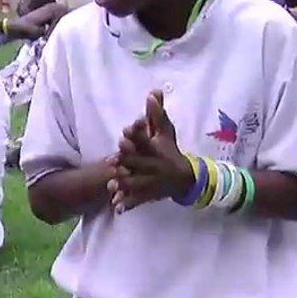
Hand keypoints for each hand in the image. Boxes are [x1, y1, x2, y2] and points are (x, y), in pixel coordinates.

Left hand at [108, 90, 194, 212]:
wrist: (185, 178)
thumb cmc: (170, 151)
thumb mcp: (166, 132)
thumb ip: (157, 113)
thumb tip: (153, 92)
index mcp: (157, 149)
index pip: (147, 139)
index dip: (137, 135)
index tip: (126, 131)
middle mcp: (154, 165)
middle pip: (139, 162)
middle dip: (127, 161)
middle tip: (112, 160)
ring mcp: (151, 182)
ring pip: (137, 183)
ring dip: (125, 184)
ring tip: (112, 184)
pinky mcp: (148, 195)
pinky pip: (137, 200)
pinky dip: (127, 203)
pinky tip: (116, 206)